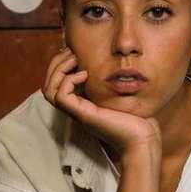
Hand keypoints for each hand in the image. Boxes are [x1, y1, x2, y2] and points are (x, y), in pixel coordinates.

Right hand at [42, 49, 160, 157]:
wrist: (143, 139)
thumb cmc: (138, 118)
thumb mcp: (121, 93)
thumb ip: (111, 81)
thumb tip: (114, 61)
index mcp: (83, 104)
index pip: (57, 84)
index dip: (60, 65)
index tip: (75, 52)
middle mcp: (76, 108)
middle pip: (48, 86)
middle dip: (56, 64)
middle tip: (72, 52)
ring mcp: (78, 113)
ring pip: (49, 91)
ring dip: (58, 70)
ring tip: (75, 60)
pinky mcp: (83, 115)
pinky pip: (61, 96)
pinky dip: (68, 81)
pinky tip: (85, 75)